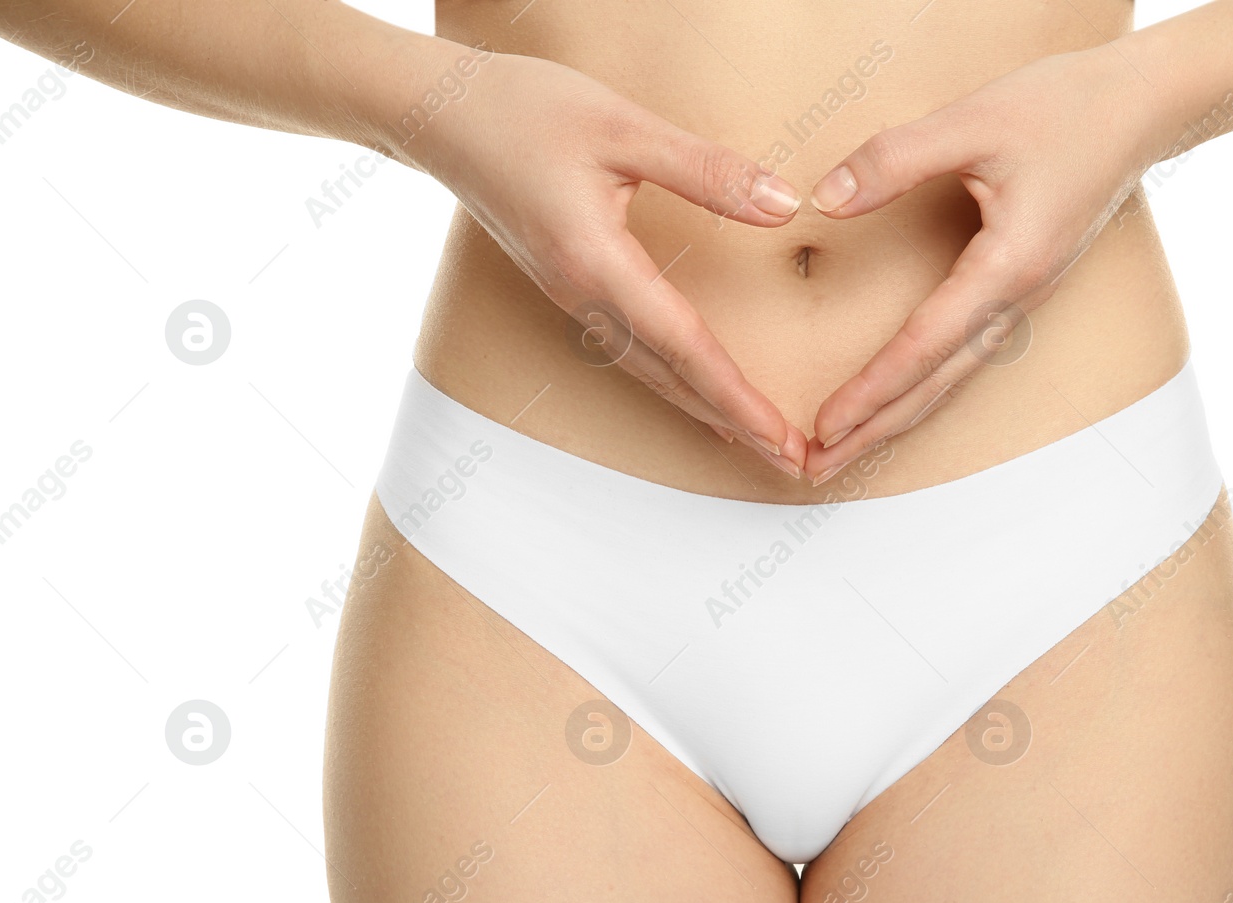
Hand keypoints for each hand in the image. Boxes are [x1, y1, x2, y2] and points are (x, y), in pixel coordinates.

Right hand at [395, 50, 809, 473]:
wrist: (439, 115)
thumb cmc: (524, 110)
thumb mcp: (622, 128)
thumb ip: (706, 171)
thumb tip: (783, 206)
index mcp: (598, 265)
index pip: (684, 346)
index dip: (737, 397)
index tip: (780, 438)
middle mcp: (584, 298)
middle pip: (671, 377)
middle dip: (735, 422)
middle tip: (792, 461)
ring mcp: (573, 300)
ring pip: (650, 372)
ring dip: (707, 409)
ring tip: (758, 439)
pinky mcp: (571, 289)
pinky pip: (631, 353)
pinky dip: (675, 382)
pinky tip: (698, 393)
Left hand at [802, 48, 1161, 483]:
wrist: (1144, 108)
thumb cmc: (1068, 108)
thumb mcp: (974, 121)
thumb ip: (895, 159)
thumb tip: (824, 200)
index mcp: (1007, 268)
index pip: (925, 346)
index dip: (872, 389)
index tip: (825, 426)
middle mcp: (1018, 299)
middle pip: (935, 385)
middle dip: (874, 431)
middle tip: (815, 469)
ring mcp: (1023, 300)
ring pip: (951, 378)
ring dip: (895, 417)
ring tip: (845, 450)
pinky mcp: (1020, 289)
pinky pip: (964, 355)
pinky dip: (924, 385)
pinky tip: (899, 400)